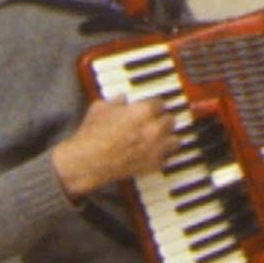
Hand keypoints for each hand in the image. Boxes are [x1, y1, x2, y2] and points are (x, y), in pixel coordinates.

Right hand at [52, 98, 178, 198]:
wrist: (88, 161)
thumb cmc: (93, 134)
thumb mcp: (100, 108)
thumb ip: (116, 101)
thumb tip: (122, 98)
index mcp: (144, 111)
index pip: (160, 103)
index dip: (154, 105)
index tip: (151, 107)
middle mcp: (155, 128)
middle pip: (171, 120)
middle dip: (163, 120)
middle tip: (155, 122)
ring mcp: (156, 147)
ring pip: (176, 140)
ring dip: (169, 138)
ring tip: (161, 138)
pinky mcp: (154, 164)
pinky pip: (168, 158)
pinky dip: (163, 155)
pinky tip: (155, 153)